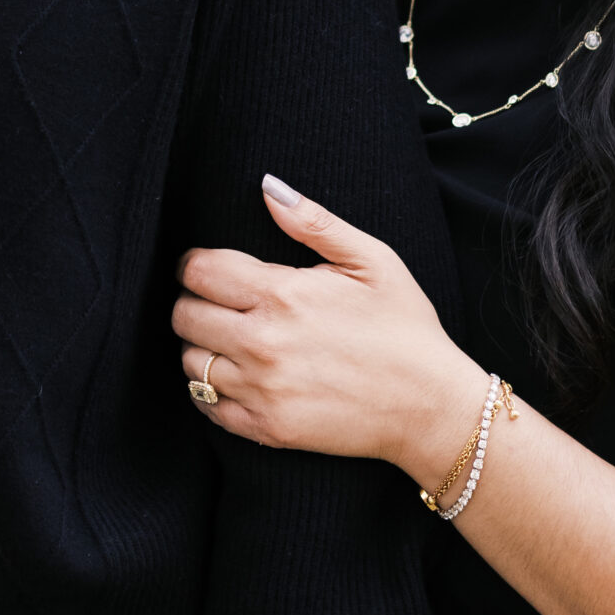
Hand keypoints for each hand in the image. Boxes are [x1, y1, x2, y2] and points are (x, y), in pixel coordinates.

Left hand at [173, 175, 482, 474]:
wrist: (430, 407)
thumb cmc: (405, 328)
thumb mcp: (372, 261)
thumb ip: (314, 221)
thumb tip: (267, 186)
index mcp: (283, 294)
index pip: (198, 271)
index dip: (195, 263)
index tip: (207, 267)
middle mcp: (263, 343)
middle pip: (184, 316)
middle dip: (193, 302)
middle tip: (217, 302)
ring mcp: (262, 390)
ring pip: (189, 363)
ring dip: (200, 347)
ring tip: (228, 339)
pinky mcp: (267, 428)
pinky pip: (207, 407)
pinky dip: (209, 390)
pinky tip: (235, 376)